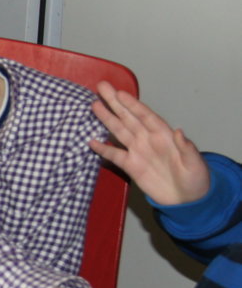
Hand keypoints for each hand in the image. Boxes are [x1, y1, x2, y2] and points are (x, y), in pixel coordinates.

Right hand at [89, 81, 209, 205]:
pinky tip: (92, 141)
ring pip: (119, 131)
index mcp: (163, 136)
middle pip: (129, 118)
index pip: (145, 116)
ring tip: (94, 105)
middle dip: (115, 103)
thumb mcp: (195, 164)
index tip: (120, 93)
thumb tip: (178, 131)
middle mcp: (148, 140)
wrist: (187, 200)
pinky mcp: (131, 166)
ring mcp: (138, 152)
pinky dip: (103, 149)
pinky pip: (114, 155)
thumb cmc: (195, 179)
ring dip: (107, 119)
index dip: (133, 105)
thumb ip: (186, 148)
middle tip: (102, 87)